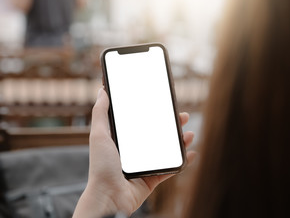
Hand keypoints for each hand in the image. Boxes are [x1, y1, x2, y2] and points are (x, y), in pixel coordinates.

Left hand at [73, 88, 195, 217]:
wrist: (108, 197)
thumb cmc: (101, 167)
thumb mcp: (99, 135)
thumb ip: (100, 113)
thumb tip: (102, 91)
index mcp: (123, 141)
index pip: (141, 123)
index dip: (153, 113)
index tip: (164, 104)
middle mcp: (134, 152)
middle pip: (157, 135)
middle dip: (172, 125)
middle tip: (182, 116)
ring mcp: (144, 165)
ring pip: (166, 150)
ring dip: (180, 142)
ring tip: (189, 134)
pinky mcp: (152, 179)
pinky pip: (171, 169)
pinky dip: (182, 162)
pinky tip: (191, 153)